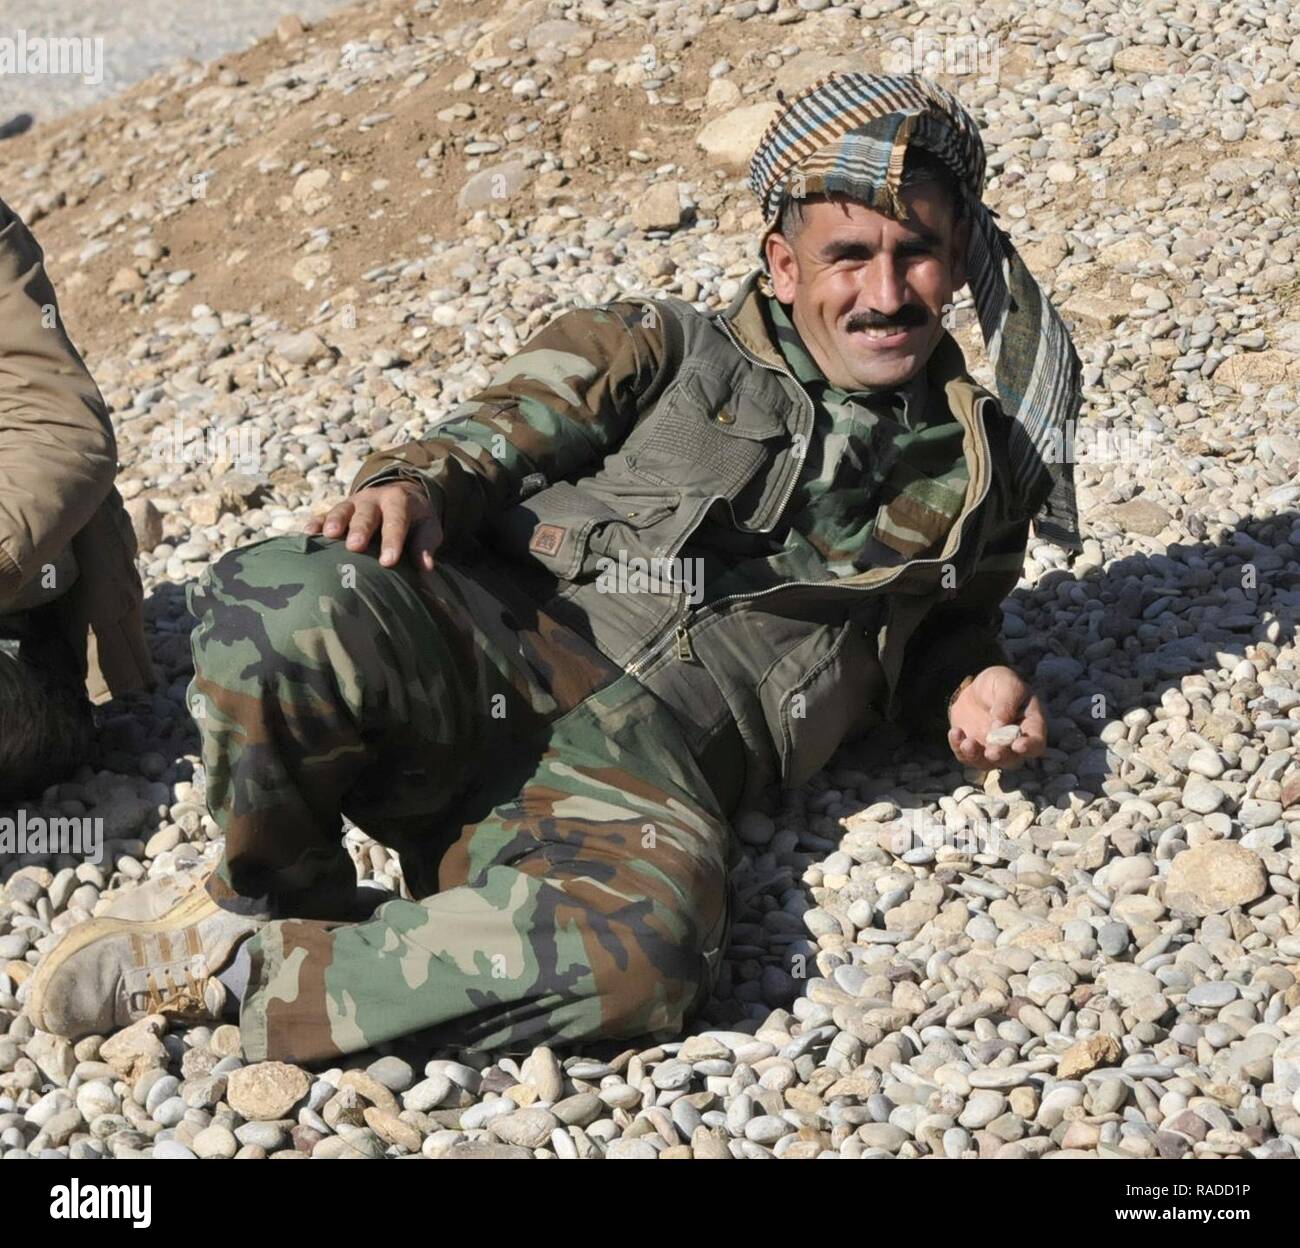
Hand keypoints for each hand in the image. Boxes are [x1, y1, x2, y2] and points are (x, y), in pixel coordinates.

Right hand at [305, 480, 442, 569]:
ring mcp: (353, 503)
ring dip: (334, 522)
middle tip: (355, 546)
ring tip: (329, 536)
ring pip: (342, 510)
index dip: (392, 540)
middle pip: (366, 514)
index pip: (396, 521)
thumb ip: (426, 545)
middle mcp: (374, 499)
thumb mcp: (428, 528)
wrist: (400, 497)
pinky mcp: (338, 510)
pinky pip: (324, 514)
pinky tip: (307, 534)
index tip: (389, 561)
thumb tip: (426, 567)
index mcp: (399, 502)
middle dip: (360, 529)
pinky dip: (316, 523)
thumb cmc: (416, 520)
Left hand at [947, 664, 1046, 769]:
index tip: (1018, 745)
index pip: (1036, 743)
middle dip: (1001, 756)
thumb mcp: (1006, 683)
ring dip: (977, 756)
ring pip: (987, 763)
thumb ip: (1006, 703)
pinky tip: (955, 732)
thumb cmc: (999, 684)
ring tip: (967, 743)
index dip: (1030, 747)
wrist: (976, 688)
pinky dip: (959, 747)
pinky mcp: (974, 749)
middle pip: (1012, 759)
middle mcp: (1014, 743)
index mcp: (1031, 726)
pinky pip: (966, 756)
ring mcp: (993, 749)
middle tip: (992, 752)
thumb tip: (999, 727)